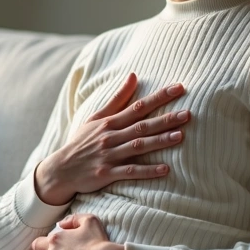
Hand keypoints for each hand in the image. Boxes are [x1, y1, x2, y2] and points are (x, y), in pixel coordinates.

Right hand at [35, 73, 188, 205]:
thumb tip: (134, 75)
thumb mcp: (95, 117)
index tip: (179, 88)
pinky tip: (164, 169)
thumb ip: (117, 98)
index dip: (160, 97)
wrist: (60, 169)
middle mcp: (110, 136)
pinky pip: (129, 171)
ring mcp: (109, 155)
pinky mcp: (107, 173)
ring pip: (138, 147)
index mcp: (110, 122)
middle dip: (165, 119)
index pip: (139, 106)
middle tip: (188, 114)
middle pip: (142, 125)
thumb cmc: (81, 142)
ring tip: (180, 136)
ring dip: (159, 141)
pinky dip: (147, 170)